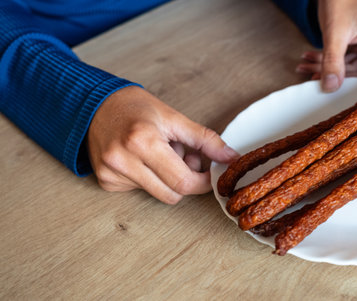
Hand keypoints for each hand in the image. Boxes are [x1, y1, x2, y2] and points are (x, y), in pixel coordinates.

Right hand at [87, 86, 238, 203]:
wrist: (95, 104)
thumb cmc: (135, 107)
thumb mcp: (174, 118)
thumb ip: (205, 140)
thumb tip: (231, 158)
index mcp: (143, 141)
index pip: (183, 182)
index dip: (203, 182)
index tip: (210, 173)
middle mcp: (123, 160)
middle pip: (172, 194)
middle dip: (186, 181)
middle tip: (183, 156)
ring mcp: (111, 174)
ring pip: (157, 194)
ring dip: (166, 179)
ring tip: (159, 153)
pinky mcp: (106, 182)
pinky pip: (140, 191)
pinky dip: (149, 178)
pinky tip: (141, 159)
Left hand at [296, 0, 356, 91]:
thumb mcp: (335, 34)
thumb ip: (333, 62)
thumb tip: (331, 88)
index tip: (349, 97)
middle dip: (340, 77)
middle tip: (315, 79)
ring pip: (355, 69)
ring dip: (330, 70)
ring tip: (306, 67)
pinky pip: (350, 62)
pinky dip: (330, 63)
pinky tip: (311, 63)